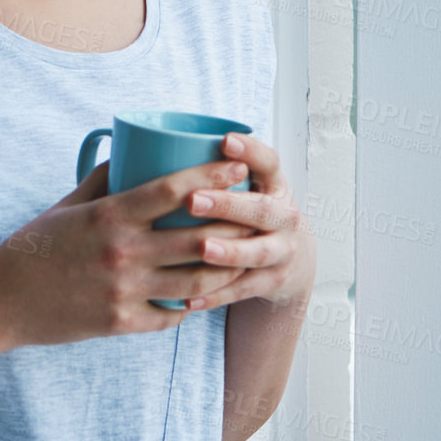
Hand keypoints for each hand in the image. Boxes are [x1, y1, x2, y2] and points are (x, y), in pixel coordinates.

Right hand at [0, 157, 260, 346]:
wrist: (1, 301)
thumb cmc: (36, 246)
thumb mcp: (68, 205)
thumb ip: (104, 179)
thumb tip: (132, 152)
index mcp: (110, 216)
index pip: (174, 190)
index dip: (213, 176)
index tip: (240, 167)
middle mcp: (122, 252)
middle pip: (198, 237)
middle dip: (236, 225)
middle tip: (258, 214)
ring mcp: (124, 290)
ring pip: (196, 281)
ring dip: (227, 269)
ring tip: (245, 257)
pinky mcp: (121, 323)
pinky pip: (172, 314)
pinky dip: (193, 304)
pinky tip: (208, 294)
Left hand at [175, 132, 316, 311]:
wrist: (291, 259)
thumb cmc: (253, 214)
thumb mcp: (251, 188)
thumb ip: (217, 172)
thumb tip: (149, 150)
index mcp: (274, 185)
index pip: (268, 162)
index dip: (250, 151)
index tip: (225, 141)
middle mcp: (284, 216)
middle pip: (261, 209)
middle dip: (228, 205)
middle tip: (193, 200)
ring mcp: (282, 251)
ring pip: (257, 252)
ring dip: (229, 251)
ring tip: (203, 249)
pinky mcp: (273, 282)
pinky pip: (243, 290)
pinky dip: (217, 295)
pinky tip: (190, 298)